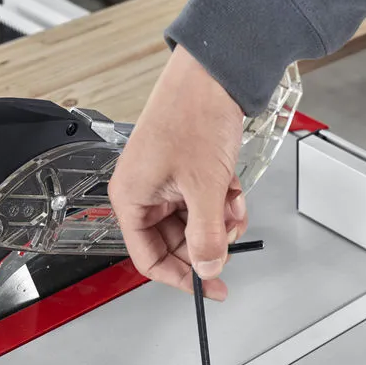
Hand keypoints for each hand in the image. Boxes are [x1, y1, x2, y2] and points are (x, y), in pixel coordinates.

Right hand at [109, 46, 246, 300]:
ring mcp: (167, 183)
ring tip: (233, 204)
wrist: (214, 76)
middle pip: (176, 243)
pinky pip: (205, 204)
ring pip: (196, 224)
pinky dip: (224, 202)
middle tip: (231, 242)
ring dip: (221, 221)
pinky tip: (233, 188)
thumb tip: (208, 270)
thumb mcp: (203, 188)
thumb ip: (206, 236)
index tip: (209, 287)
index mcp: (132, 199)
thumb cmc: (194, 117)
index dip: (180, 277)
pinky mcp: (186, 172)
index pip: (148, 259)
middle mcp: (145, 193)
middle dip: (208, 243)